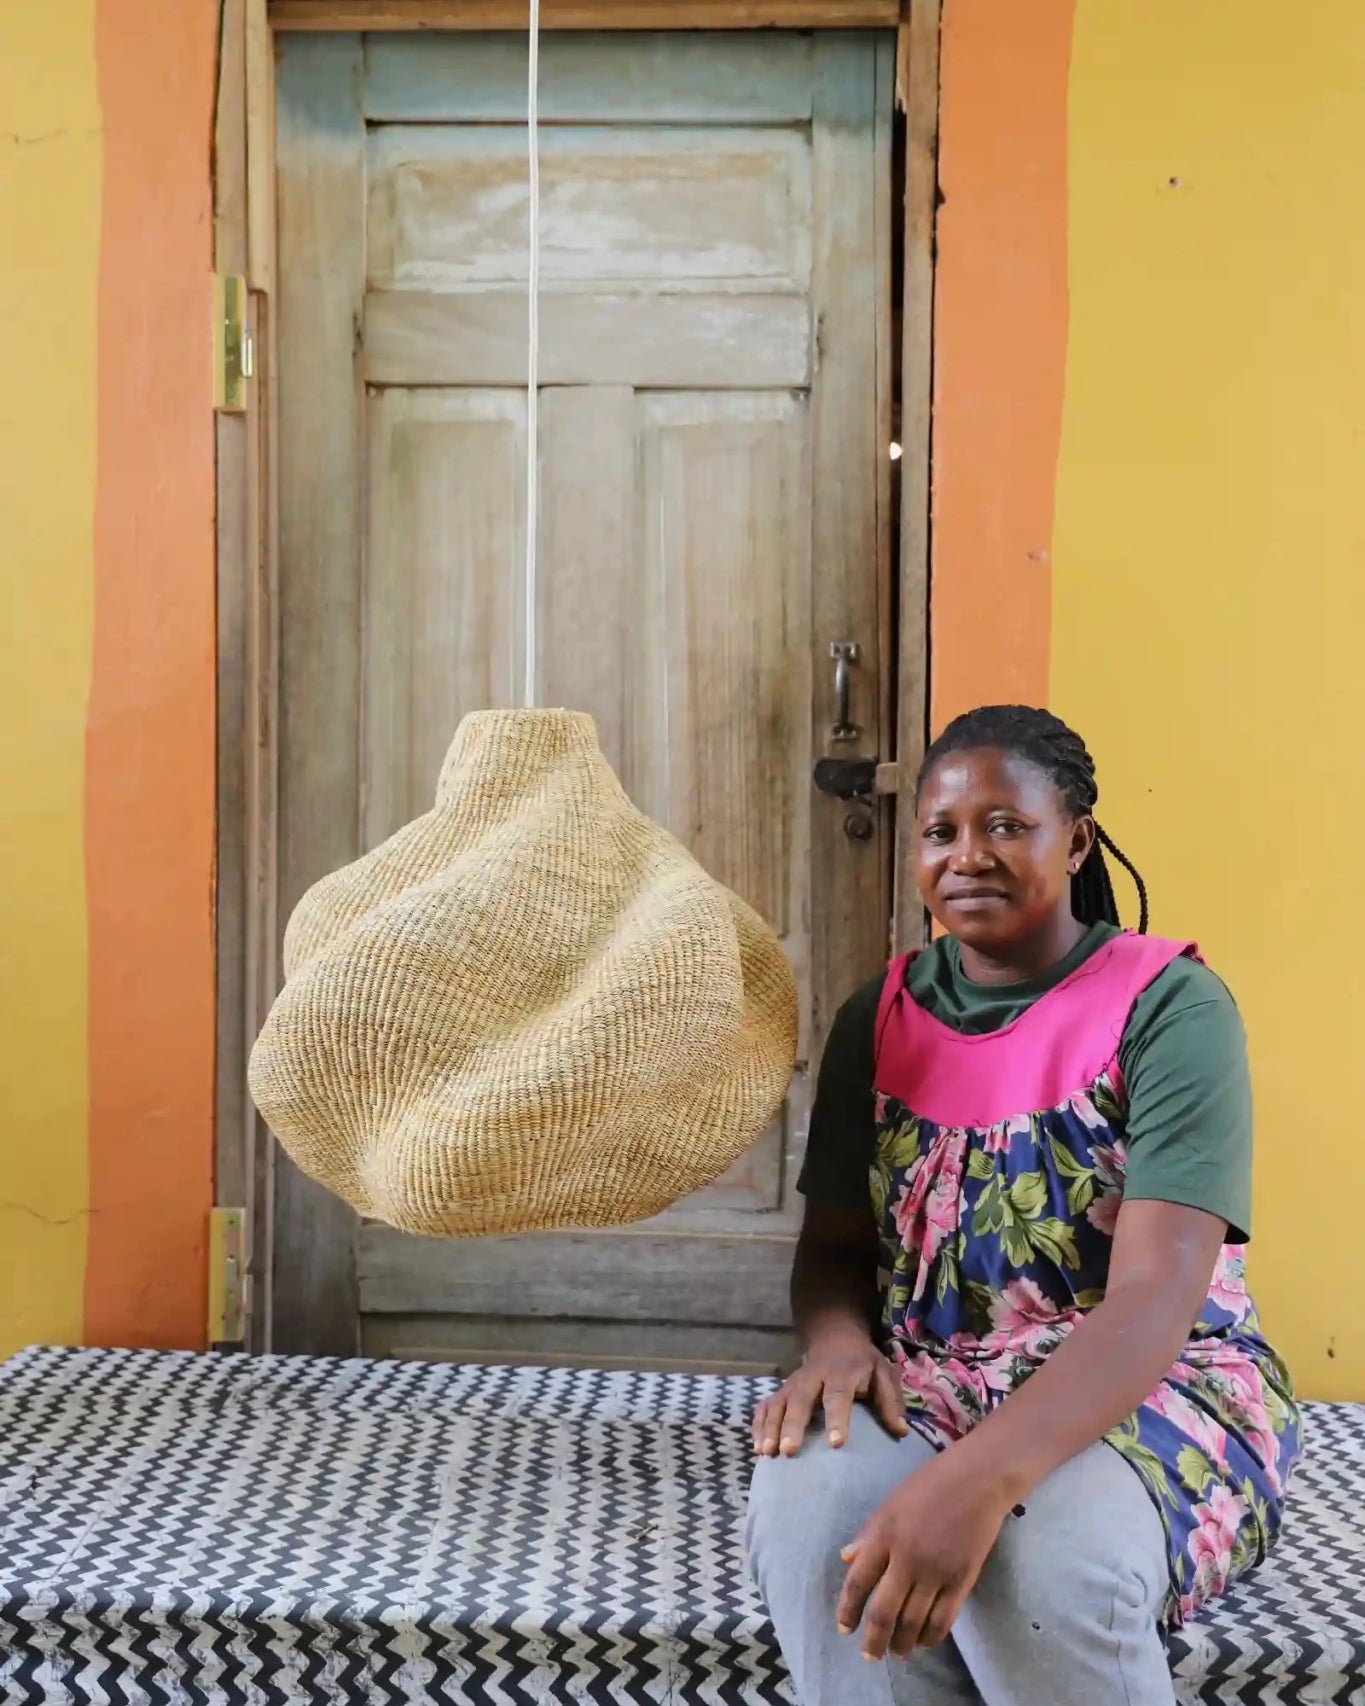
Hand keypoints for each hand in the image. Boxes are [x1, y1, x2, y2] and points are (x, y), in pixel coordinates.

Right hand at [752, 1323, 908, 1456]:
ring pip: (778, 1404)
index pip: (838, 1396)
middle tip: (789, 1451)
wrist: (835, 1338)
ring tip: (767, 1453)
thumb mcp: (883, 1374)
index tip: (836, 1443)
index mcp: (842, 1374)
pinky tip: (758, 1448)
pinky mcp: (780, 1391)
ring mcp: (792, 1384)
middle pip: (800, 1400)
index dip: (837, 1419)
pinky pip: (765, 1407)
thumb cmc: (862, 1364)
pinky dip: (759, 1426)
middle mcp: (813, 1378)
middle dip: (793, 1425)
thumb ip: (891, 1402)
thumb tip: (901, 1432)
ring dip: (771, 1428)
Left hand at [836, 1446, 1013, 1657]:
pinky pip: (943, 1620)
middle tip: (869, 1655)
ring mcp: (936, 1572)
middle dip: (873, 1640)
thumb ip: (868, 1534)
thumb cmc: (930, 1484)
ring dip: (902, 1644)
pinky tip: (923, 1642)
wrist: (978, 1479)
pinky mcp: (962, 1581)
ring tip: (896, 1653)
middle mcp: (907, 1558)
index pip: (858, 1582)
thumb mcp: (890, 1503)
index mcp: (884, 1534)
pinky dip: (930, 1637)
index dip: (848, 1610)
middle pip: (884, 1612)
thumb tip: (846, 1560)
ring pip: (913, 1622)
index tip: (844, 1628)